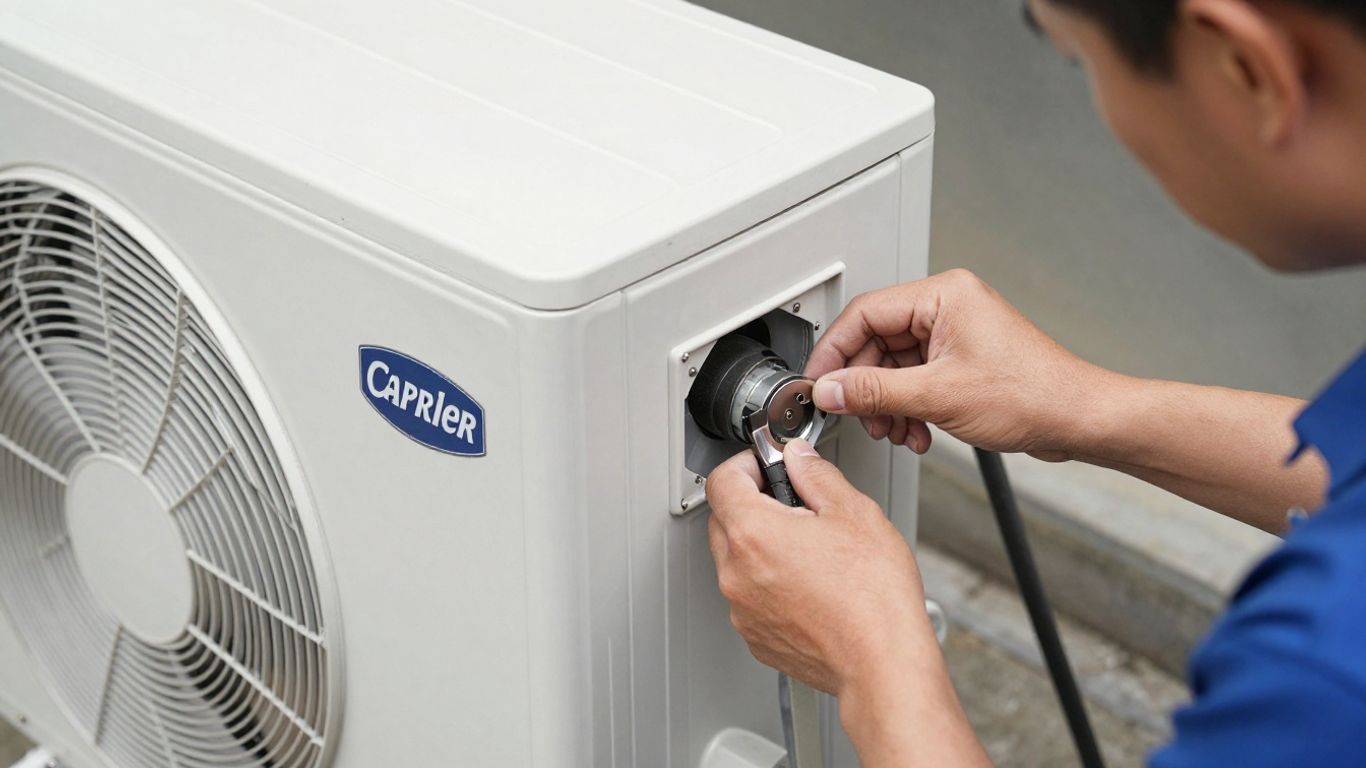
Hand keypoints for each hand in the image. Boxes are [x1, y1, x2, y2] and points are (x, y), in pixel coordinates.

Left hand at [705, 439, 938, 695]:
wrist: (883, 663)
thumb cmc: (874, 598)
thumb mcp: (853, 513)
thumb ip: (816, 476)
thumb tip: (799, 460)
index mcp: (753, 534)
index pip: (722, 480)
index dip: (746, 463)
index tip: (768, 465)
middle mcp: (736, 573)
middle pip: (724, 520)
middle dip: (753, 503)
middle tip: (795, 504)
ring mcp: (743, 610)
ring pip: (736, 561)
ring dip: (761, 546)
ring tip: (809, 549)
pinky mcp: (756, 637)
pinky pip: (750, 597)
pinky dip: (769, 584)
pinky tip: (809, 583)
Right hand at [805, 269, 1108, 460]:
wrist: (1079, 419)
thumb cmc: (1034, 395)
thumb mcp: (938, 395)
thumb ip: (873, 391)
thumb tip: (830, 390)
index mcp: (943, 295)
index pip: (865, 313)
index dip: (834, 351)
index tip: (817, 382)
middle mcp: (947, 307)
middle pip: (876, 341)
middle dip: (864, 385)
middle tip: (855, 414)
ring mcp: (955, 334)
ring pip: (893, 365)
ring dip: (886, 403)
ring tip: (893, 429)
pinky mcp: (961, 360)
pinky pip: (914, 378)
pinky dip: (907, 407)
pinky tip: (916, 431)